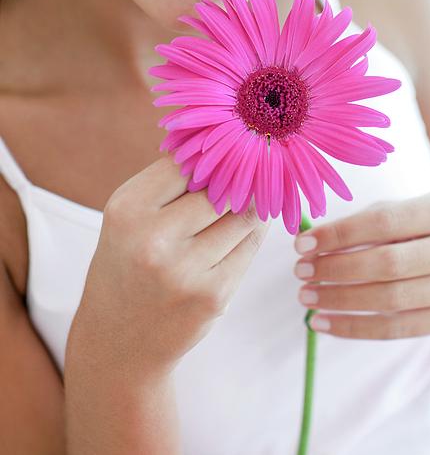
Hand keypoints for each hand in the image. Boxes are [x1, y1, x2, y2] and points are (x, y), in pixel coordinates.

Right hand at [70, 154, 270, 378]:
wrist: (118, 342)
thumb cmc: (129, 265)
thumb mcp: (130, 218)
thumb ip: (170, 183)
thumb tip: (227, 147)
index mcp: (128, 210)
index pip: (188, 163)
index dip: (212, 158)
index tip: (227, 154)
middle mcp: (152, 240)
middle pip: (222, 189)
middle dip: (237, 183)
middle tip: (248, 177)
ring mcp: (184, 271)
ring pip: (243, 217)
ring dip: (251, 208)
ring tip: (249, 203)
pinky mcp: (212, 295)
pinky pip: (249, 248)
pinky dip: (251, 237)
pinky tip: (242, 234)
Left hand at [293, 188, 429, 338]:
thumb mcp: (412, 210)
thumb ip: (370, 220)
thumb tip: (313, 240)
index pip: (385, 222)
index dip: (340, 233)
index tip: (303, 243)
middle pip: (387, 263)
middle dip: (336, 269)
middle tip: (300, 271)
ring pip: (390, 300)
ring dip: (340, 300)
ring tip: (306, 296)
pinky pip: (396, 329)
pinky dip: (354, 327)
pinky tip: (323, 322)